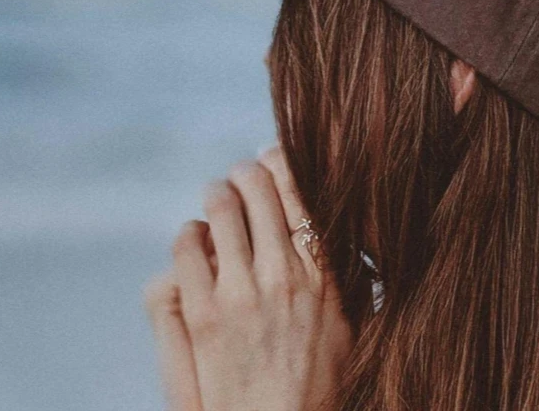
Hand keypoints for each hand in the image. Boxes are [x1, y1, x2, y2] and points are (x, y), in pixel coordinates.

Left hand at [144, 146, 354, 410]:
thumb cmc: (322, 383)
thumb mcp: (353, 324)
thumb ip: (345, 276)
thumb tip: (343, 236)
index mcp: (322, 273)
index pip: (299, 193)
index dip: (281, 162)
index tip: (272, 155)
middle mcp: (282, 274)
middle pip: (255, 188)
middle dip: (245, 173)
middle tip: (242, 176)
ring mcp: (239, 292)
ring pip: (219, 207)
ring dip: (217, 197)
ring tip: (218, 200)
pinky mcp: (201, 313)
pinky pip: (185, 247)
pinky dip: (190, 236)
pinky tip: (197, 242)